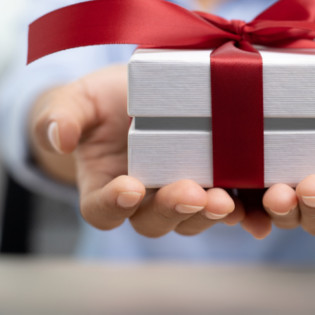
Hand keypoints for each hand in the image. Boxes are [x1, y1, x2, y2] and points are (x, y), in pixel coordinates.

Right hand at [29, 65, 243, 236]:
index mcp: (105, 185)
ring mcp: (180, 192)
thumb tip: (58, 136)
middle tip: (193, 194)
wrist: (138, 94)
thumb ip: (61, 115)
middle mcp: (144, 198)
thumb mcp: (78, 100)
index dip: (114, 204)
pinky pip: (228, 205)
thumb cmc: (102, 101)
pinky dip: (244, 213)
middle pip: (155, 220)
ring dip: (210, 213)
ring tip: (227, 201)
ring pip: (193, 216)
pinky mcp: (214, 182)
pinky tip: (256, 213)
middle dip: (174, 210)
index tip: (130, 188)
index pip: (102, 208)